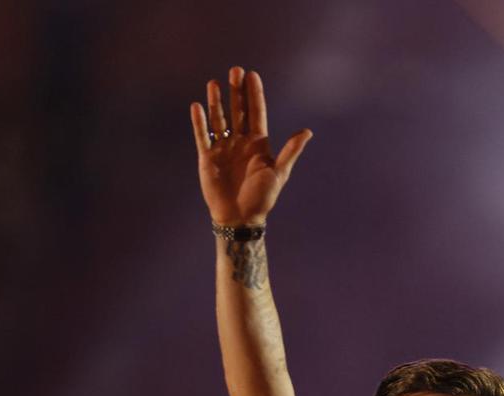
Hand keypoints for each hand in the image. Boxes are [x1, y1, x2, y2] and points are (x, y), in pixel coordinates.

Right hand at [190, 67, 312, 225]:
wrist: (241, 217)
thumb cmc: (262, 197)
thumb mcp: (279, 173)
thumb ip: (290, 151)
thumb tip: (307, 132)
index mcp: (258, 143)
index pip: (256, 112)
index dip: (254, 94)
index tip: (253, 75)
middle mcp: (240, 141)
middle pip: (238, 110)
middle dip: (237, 91)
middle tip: (235, 70)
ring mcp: (224, 148)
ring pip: (219, 119)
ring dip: (217, 102)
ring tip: (215, 83)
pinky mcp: (208, 157)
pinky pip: (203, 136)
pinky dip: (199, 122)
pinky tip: (197, 106)